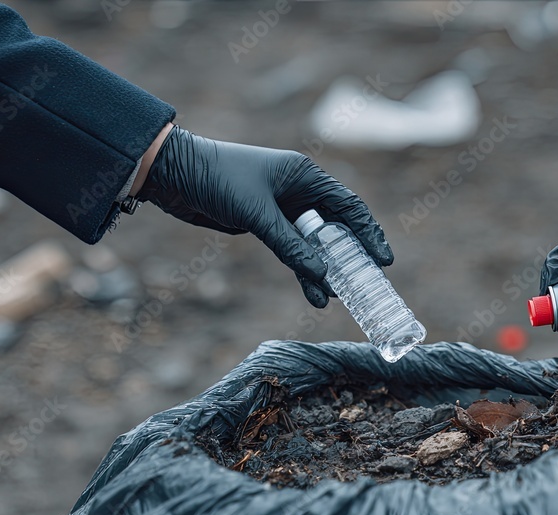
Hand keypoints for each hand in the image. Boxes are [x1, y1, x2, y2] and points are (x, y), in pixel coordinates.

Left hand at [139, 126, 393, 307]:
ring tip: (336, 297)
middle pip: (335, 227)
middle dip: (350, 256)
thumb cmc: (217, 180)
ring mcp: (282, 209)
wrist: (173, 176)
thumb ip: (290, 245)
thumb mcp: (257, 214)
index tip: (383, 259)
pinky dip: (302, 270)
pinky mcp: (265, 225)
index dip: (369, 232)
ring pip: (313, 244)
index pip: (348, 205)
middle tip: (367, 282)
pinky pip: (292, 251)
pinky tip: (314, 293)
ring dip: (324, 269)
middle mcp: (298, 190)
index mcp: (304, 175)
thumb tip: (322, 274)